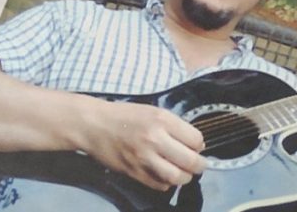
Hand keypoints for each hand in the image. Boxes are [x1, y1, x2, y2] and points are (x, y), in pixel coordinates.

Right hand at [80, 99, 207, 190]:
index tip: (197, 146)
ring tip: (186, 174)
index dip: (199, 145)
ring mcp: (144, 158)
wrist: (95, 125)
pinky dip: (167, 184)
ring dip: (185, 177)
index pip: (195, 139)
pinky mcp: (134, 172)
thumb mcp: (154, 112)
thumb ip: (174, 126)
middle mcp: (155, 139)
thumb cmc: (126, 115)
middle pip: (190, 160)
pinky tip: (166, 177)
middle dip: (200, 165)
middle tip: (200, 165)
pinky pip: (159, 185)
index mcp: (162, 120)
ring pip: (176, 177)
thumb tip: (195, 144)